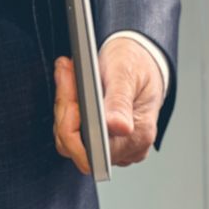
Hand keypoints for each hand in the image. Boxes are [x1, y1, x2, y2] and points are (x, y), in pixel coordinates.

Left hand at [52, 39, 164, 172]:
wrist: (143, 60)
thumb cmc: (137, 64)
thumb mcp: (127, 74)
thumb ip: (120, 102)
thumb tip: (119, 127)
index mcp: (138, 135)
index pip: (94, 148)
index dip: (72, 124)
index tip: (70, 88)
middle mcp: (128, 148)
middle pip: (77, 144)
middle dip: (66, 107)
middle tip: (67, 72)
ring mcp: (115, 146)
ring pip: (71, 139)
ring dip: (65, 105)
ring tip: (69, 74)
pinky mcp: (103, 139)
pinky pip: (74, 132)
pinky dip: (69, 108)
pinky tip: (72, 84)